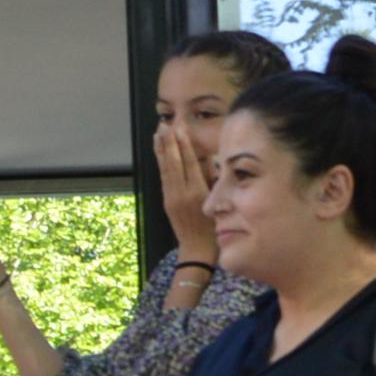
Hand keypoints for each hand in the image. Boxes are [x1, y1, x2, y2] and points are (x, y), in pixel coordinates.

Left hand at [151, 119, 212, 237]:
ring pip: (165, 169)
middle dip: (169, 142)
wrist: (197, 250)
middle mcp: (182, 193)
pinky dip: (161, 163)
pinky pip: (163, 178)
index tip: (180, 128)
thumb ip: (211, 180)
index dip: (184, 144)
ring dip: (161, 149)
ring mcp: (172, 198)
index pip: (190, 162)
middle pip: (174, 163)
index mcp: (197, 192)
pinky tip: (159, 153)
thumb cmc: (215, 228)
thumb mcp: (218, 202)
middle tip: (165, 125)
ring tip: (158, 133)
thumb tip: (206, 158)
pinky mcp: (166, 202)